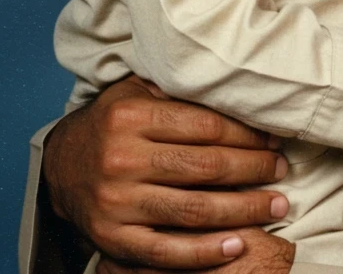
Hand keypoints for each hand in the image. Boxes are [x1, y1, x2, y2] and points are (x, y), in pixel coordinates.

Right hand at [42, 76, 288, 268]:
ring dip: (243, 210)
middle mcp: (122, 159)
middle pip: (206, 168)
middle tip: (283, 170)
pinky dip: (205, 252)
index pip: (206, 127)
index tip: (274, 139)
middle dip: (254, 170)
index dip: (247, 134)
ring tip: (277, 206)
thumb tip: (239, 89)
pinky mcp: (112, 239)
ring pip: (193, 211)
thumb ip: (178, 91)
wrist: (60, 165)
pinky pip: (166, 251)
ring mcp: (116, 203)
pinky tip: (238, 244)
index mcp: (131, 117)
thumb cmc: (114, 122)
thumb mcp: (137, 92)